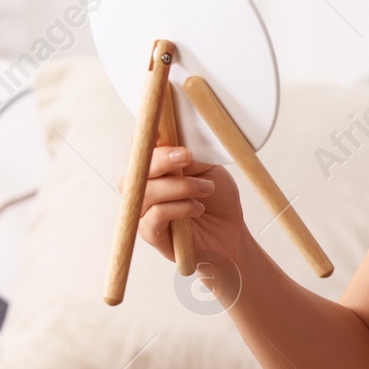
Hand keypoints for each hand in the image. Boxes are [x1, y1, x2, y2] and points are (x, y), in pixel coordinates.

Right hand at [121, 145, 246, 266]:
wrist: (232, 234)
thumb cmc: (218, 201)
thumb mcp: (209, 169)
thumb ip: (188, 157)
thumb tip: (174, 145)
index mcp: (157, 169)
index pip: (139, 150)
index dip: (144, 139)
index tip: (162, 132)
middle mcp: (145, 188)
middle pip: (136, 169)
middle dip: (161, 159)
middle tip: (187, 156)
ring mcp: (146, 212)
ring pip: (145, 193)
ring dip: (179, 187)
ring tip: (205, 188)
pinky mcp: (152, 236)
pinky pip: (153, 218)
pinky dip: (178, 209)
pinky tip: (197, 208)